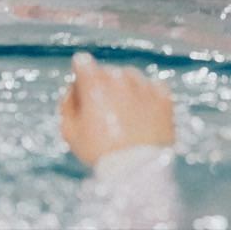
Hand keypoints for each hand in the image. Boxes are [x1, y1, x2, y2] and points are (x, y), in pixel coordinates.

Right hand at [59, 53, 174, 167]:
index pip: (83, 62)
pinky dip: (146, 97)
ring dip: (125, 89)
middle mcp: (120, 78)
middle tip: (103, 113)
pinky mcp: (163, 94)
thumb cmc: (100, 152)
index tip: (83, 86)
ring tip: (123, 117)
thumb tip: (73, 89)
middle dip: (103, 86)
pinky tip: (141, 116)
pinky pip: (151, 88)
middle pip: (107, 72)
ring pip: (130, 78)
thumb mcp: (70, 132)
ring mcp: (144, 84)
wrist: (138, 168)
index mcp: (95, 85)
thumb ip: (68, 104)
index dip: (81, 74)